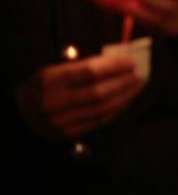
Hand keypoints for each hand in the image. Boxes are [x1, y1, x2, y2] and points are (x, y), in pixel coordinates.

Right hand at [16, 56, 143, 139]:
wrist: (21, 113)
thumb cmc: (43, 85)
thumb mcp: (55, 69)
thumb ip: (83, 66)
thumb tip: (118, 61)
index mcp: (50, 80)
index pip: (89, 72)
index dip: (113, 67)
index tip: (130, 61)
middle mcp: (54, 102)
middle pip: (98, 92)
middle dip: (123, 83)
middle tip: (139, 74)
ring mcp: (60, 121)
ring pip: (101, 109)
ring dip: (124, 97)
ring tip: (137, 86)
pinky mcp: (68, 134)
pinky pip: (99, 121)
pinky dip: (116, 110)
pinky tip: (126, 100)